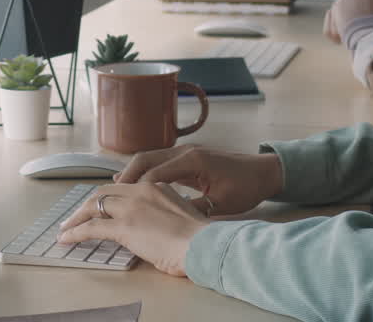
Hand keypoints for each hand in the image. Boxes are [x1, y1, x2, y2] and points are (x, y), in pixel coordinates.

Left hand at [57, 182, 206, 276]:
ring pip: (93, 206)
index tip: (100, 205)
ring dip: (76, 217)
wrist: (204, 244)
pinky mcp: (123, 226)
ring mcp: (131, 208)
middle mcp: (141, 191)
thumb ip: (166, 213)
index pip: (124, 188)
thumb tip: (157, 226)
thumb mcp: (183, 215)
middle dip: (88, 204)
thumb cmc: (201, 238)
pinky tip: (67, 238)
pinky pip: (91, 227)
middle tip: (77, 215)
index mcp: (156, 186)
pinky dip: (75, 232)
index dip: (109, 197)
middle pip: (104, 192)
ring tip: (66, 228)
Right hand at [114, 145, 283, 216]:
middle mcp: (184, 151)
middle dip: (125, 176)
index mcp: (192, 160)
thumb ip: (196, 209)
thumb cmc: (247, 187)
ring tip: (115, 189)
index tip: (123, 203)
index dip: (136, 188)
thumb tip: (172, 220)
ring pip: (149, 158)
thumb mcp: (223, 204)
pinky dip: (144, 172)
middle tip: (108, 194)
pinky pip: (158, 161)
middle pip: (145, 158)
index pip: (154, 172)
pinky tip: (135, 185)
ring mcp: (184, 152)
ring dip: (132, 172)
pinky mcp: (186, 157)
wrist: (264, 171)